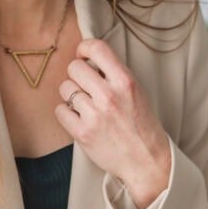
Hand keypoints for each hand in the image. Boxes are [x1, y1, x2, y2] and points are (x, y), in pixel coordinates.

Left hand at [55, 38, 170, 208]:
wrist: (147, 160)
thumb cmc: (142, 125)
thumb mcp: (136, 92)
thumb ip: (114, 74)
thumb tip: (88, 59)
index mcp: (125, 81)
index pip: (97, 48)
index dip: (84, 48)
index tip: (83, 55)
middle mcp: (109, 96)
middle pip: (74, 67)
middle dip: (77, 75)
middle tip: (85, 86)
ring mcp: (94, 115)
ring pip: (65, 88)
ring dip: (71, 95)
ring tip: (85, 105)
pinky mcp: (82, 133)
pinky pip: (60, 110)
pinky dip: (66, 113)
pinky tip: (79, 118)